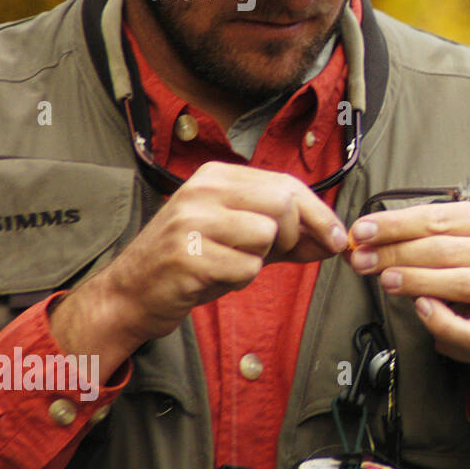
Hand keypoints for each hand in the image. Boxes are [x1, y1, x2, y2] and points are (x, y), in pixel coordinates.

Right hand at [51, 162, 348, 366]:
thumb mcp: (240, 236)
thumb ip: (289, 235)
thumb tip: (335, 240)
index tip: (336, 238)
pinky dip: (240, 279)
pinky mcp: (187, 256)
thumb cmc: (192, 261)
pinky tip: (215, 276)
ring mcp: (191, 221)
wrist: (132, 292)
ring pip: (266, 235)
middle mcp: (203, 191)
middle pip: (283, 203)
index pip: (287, 184)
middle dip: (291, 234)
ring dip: (260, 259)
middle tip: (273, 252)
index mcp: (217, 176)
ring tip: (231, 262)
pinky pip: (246, 268)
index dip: (320, 214)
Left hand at [345, 201, 469, 364]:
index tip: (361, 231)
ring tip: (385, 280)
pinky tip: (421, 308)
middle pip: (446, 249)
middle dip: (397, 252)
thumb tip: (360, 240)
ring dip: (417, 279)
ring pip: (461, 282)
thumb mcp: (444, 244)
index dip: (396, 224)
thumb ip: (409, 239)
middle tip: (363, 259)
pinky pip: (468, 328)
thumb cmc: (465, 270)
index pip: (439, 217)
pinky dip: (441, 319)